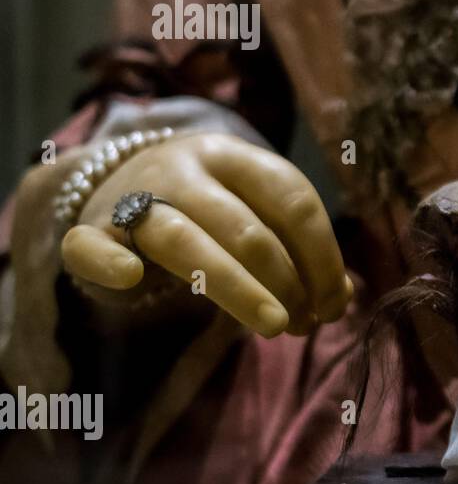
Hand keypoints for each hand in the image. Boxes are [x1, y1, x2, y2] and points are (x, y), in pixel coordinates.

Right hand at [60, 132, 351, 336]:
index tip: (334, 304)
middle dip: (286, 282)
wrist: (115, 190)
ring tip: (275, 325)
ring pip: (183, 240)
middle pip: (245, 228)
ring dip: (237, 287)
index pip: (293, 200)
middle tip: (303, 324)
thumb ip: (298, 253)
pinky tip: (131, 279)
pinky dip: (109, 261)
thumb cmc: (207, 214)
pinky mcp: (88, 231)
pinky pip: (90, 244)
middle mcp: (185, 169)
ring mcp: (132, 196)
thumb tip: (342, 298)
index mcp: (236, 158)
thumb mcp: (255, 218)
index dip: (322, 257)